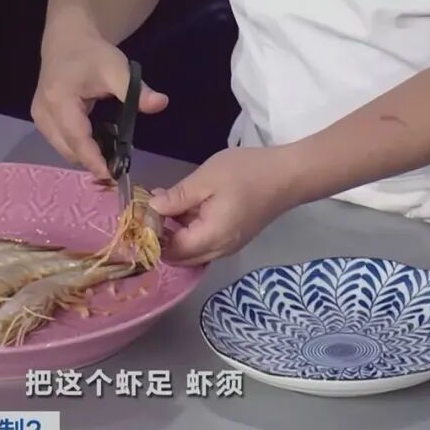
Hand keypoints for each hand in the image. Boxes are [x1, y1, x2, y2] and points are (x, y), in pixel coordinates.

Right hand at [30, 30, 167, 178]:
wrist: (68, 40)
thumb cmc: (93, 54)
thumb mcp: (118, 69)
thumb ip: (137, 90)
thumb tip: (161, 103)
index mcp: (59, 99)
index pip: (77, 139)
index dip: (94, 160)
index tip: (113, 175)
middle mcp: (44, 112)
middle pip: (68, 149)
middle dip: (92, 162)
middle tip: (118, 168)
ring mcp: (39, 118)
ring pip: (63, 149)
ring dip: (85, 157)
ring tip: (110, 158)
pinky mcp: (41, 120)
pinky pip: (61, 143)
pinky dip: (78, 148)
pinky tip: (97, 146)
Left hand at [148, 146, 301, 265]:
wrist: (289, 175)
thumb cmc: (248, 173)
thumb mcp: (206, 179)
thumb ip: (177, 197)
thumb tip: (151, 210)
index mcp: (211, 238)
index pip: (170, 250)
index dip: (152, 235)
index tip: (140, 214)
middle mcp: (219, 250)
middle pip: (179, 257)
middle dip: (161, 237)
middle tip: (149, 209)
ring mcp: (228, 246)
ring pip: (191, 251)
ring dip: (174, 232)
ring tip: (164, 202)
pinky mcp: (234, 238)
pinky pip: (204, 242)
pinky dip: (189, 229)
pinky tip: (184, 206)